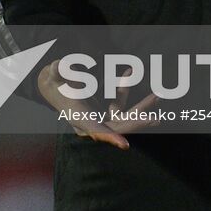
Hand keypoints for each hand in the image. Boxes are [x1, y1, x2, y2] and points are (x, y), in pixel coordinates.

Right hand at [36, 60, 159, 149]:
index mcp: (79, 118)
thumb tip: (58, 65)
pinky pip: (118, 103)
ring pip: (124, 117)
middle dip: (137, 121)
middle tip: (156, 118)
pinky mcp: (103, 112)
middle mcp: (91, 123)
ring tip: (157, 97)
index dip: (110, 137)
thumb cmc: (54, 81)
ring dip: (141, 108)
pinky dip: (124, 89)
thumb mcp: (54, 75)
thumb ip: (56, 71)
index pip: (95, 130)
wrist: (54, 86)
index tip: (125, 145)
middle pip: (118, 126)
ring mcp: (99, 118)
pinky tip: (128, 71)